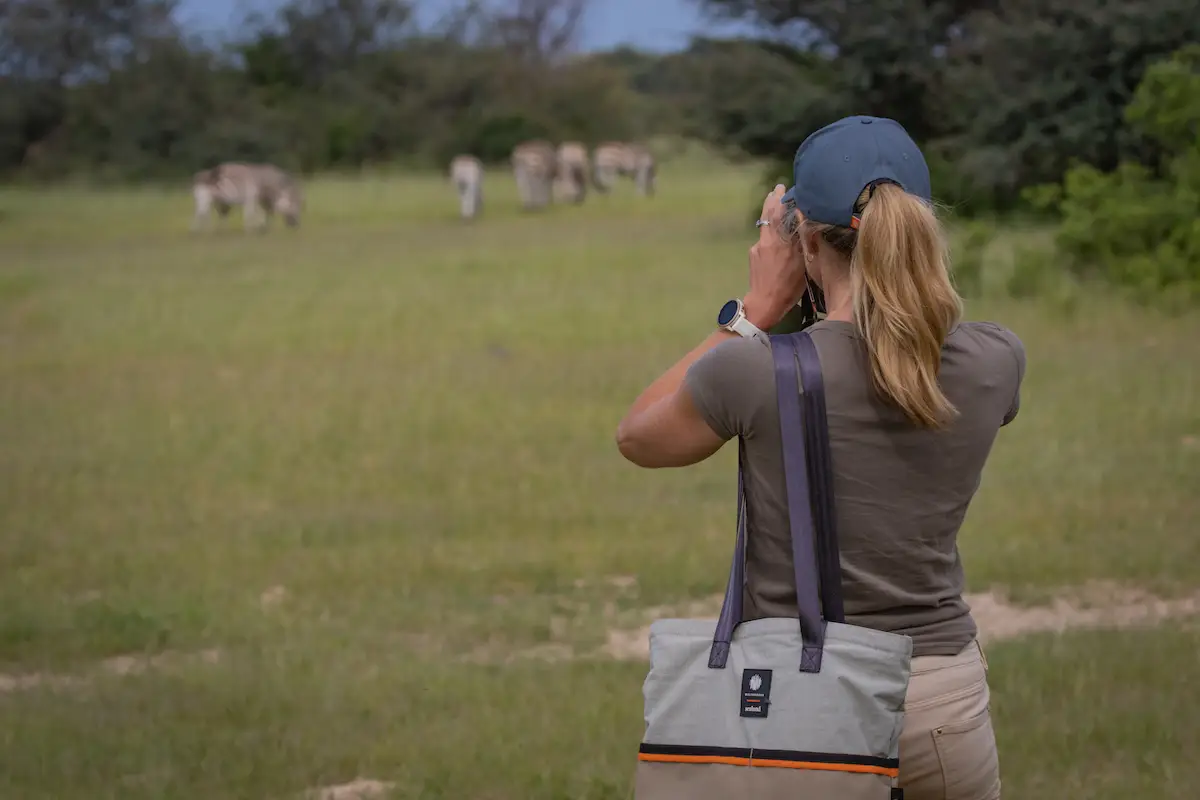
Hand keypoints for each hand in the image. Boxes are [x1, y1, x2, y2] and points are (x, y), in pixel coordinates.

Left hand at [743, 185, 807, 329]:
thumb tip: (804, 224)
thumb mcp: (803, 265)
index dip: (782, 199)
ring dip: (770, 212)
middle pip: (768, 214)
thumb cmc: (788, 288)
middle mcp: (767, 241)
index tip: (785, 188)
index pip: (779, 213)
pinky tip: (777, 234)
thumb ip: (803, 243)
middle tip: (778, 188)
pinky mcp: (753, 255)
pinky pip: (764, 238)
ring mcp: (758, 247)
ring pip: (766, 225)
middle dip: (773, 199)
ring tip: (775, 201)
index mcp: (781, 242)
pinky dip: (770, 231)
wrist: (764, 303)